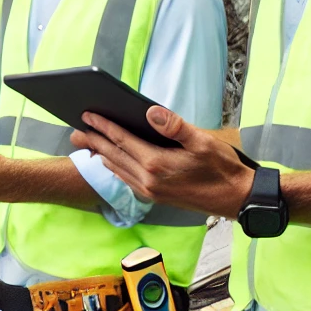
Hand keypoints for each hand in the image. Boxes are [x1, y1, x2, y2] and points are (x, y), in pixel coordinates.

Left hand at [70, 106, 254, 219]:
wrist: (236, 199)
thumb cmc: (222, 169)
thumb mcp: (203, 142)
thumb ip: (175, 126)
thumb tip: (150, 112)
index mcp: (157, 164)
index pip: (122, 141)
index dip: (103, 127)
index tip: (88, 115)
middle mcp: (149, 180)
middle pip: (114, 156)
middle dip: (93, 142)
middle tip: (75, 131)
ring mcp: (151, 191)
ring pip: (118, 170)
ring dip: (100, 156)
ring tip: (86, 145)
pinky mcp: (156, 197)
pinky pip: (127, 181)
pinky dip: (114, 169)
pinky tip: (110, 164)